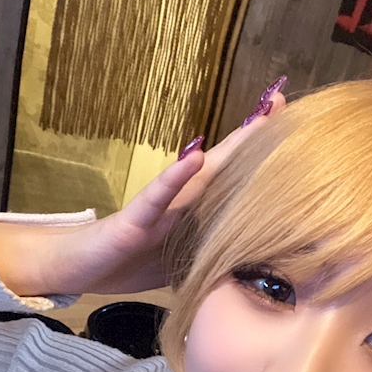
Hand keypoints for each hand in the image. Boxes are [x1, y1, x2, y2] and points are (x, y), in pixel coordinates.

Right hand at [0, 88, 284, 296]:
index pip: (232, 182)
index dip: (259, 159)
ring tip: (257, 122)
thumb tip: (245, 266)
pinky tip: (194, 156)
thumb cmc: (127, 263)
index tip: (293, 133)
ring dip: (228, 149)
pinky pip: (156, 198)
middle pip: (223, 166)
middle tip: (283, 101)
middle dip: (253, 137)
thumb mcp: (179, 264)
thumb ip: (207, 256)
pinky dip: (175, 178)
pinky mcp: (133, 221)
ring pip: (199, 174)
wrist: (77, 269)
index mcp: (192, 214)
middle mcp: (179, 203)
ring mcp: (157, 208)